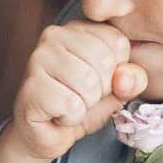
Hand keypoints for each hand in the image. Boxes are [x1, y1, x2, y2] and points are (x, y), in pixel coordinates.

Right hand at [7, 21, 145, 162]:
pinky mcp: (31, 86)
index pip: (118, 42)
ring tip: (68, 105)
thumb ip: (132, 79)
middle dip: (101, 90)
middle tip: (81, 97)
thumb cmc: (79, 106)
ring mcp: (37, 59)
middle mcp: (53, 36)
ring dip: (85, 106)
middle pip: (104, 62)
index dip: (116, 72)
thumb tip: (125, 77)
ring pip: (88, 83)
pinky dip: (71, 119)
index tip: (97, 81)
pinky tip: (57, 115)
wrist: (45, 134)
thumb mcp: (116, 90)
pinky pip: (72, 105)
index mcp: (77, 28)